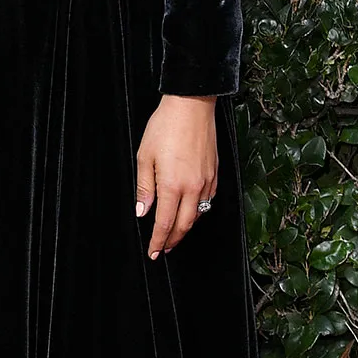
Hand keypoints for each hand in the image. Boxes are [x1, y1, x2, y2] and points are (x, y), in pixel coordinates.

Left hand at [134, 95, 217, 258]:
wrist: (191, 106)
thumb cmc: (165, 127)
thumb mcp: (145, 157)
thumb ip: (144, 187)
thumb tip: (143, 210)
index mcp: (172, 185)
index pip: (165, 224)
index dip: (158, 241)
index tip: (153, 252)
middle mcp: (193, 187)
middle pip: (184, 225)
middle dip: (172, 241)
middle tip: (162, 249)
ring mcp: (207, 181)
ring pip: (198, 215)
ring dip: (185, 228)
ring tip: (174, 234)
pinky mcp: (215, 173)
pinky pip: (208, 201)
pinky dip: (198, 212)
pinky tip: (190, 212)